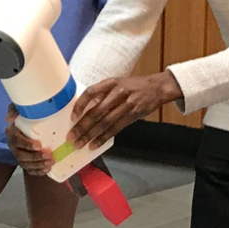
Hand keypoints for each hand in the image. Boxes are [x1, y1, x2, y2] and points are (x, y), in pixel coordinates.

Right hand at [5, 104, 53, 175]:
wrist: (34, 122)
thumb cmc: (28, 114)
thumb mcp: (21, 107)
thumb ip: (15, 109)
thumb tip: (9, 118)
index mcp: (12, 132)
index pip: (16, 140)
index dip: (27, 144)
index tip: (39, 145)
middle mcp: (13, 145)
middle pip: (21, 155)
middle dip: (35, 157)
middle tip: (49, 155)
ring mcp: (18, 154)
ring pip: (25, 164)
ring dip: (38, 165)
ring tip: (51, 162)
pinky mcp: (25, 161)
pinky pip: (29, 170)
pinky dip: (38, 171)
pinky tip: (47, 169)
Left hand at [68, 71, 182, 149]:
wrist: (157, 87)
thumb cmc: (134, 86)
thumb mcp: (117, 83)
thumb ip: (103, 94)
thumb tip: (84, 110)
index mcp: (110, 83)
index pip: (91, 92)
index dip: (80, 104)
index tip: (72, 116)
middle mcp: (117, 92)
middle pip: (96, 111)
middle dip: (82, 126)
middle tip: (71, 137)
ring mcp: (126, 104)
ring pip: (105, 122)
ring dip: (90, 135)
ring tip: (80, 143)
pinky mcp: (133, 115)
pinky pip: (115, 129)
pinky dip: (104, 138)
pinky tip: (95, 144)